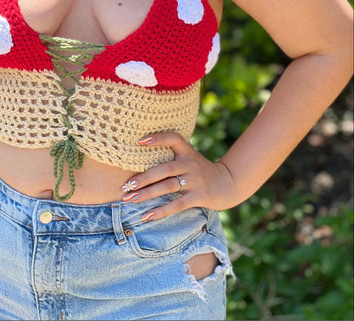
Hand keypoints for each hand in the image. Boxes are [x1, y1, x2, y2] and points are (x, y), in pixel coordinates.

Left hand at [120, 133, 239, 221]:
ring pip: (167, 187)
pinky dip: (161, 211)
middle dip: (143, 178)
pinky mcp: (199, 196)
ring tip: (130, 199)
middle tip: (125, 186)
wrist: (227, 183)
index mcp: (187, 151)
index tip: (140, 141)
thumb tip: (139, 159)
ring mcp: (195, 180)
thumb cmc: (200, 170)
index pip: (173, 138)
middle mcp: (190, 163)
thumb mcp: (189, 157)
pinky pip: (177, 204)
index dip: (158, 138)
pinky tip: (146, 216)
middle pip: (164, 169)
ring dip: (147, 194)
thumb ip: (171, 156)